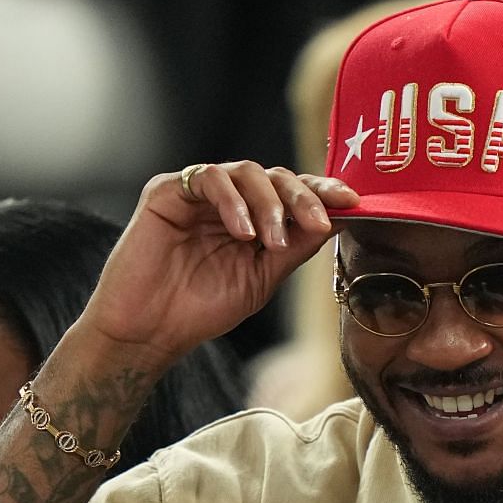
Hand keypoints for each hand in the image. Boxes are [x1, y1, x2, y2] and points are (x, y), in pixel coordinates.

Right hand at [76, 162, 357, 366]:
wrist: (150, 331)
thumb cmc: (200, 309)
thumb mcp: (262, 279)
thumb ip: (293, 248)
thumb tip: (335, 220)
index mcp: (253, 218)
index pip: (292, 194)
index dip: (322, 192)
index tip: (352, 202)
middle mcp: (228, 200)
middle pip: (275, 176)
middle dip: (303, 196)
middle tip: (319, 221)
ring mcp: (198, 193)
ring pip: (246, 172)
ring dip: (269, 203)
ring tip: (271, 241)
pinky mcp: (168, 190)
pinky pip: (208, 178)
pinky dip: (232, 202)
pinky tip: (243, 232)